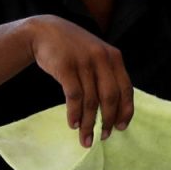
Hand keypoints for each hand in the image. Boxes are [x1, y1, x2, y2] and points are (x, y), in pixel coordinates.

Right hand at [25, 15, 133, 147]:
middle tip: (104, 136)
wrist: (44, 31)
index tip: (121, 128)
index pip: (126, 89)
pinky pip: (74, 96)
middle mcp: (101, 58)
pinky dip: (74, 113)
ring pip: (91, 100)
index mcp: (114, 57)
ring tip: (86, 138)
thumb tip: (115, 110)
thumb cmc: (72, 49)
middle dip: (108, 120)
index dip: (125, 111)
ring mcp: (83, 62)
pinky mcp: (66, 67)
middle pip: (110, 97)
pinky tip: (73, 124)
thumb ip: (107, 74)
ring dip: (89, 123)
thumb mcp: (96, 55)